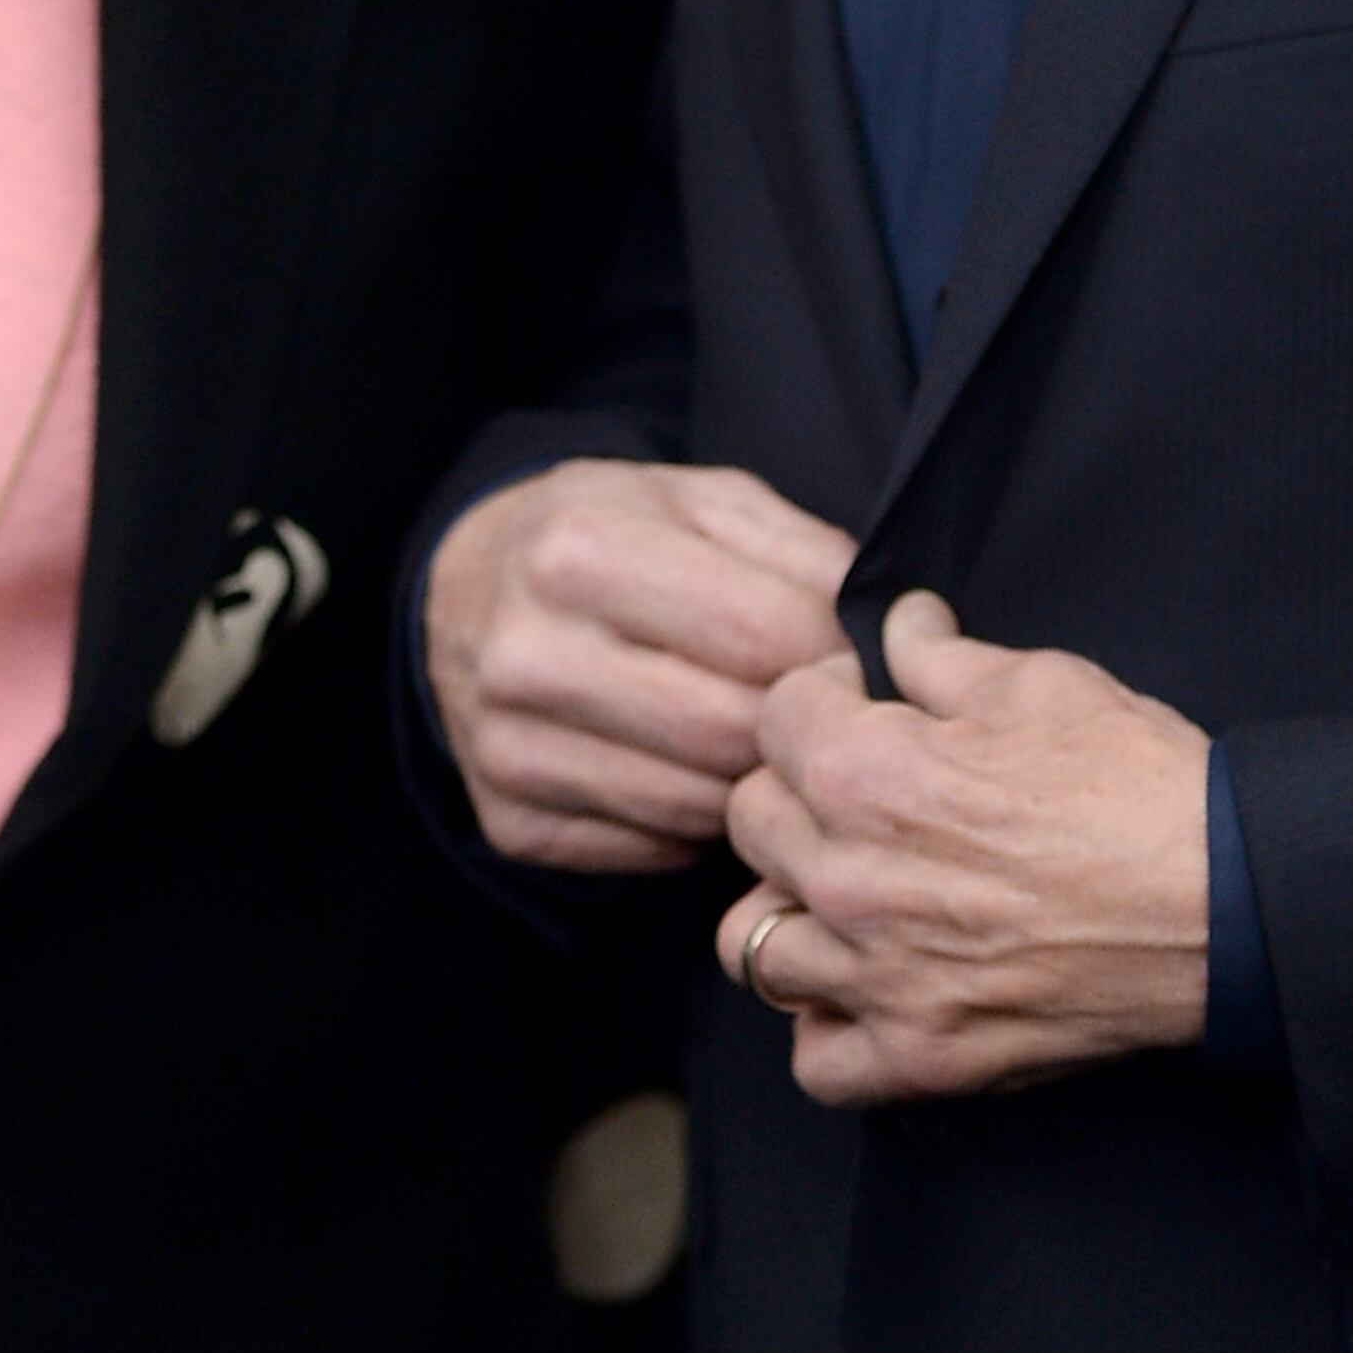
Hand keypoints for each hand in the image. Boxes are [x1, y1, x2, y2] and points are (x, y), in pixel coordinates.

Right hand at [428, 459, 858, 870]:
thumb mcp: (701, 502)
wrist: (468, 589)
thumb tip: (884, 631)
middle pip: (730, 730)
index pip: (762, 632)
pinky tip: (689, 770)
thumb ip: (801, 553)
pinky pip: (651, 850)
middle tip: (819, 710)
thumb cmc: (610, 537)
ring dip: (749, 780)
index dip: (836, 651)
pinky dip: (693, 823)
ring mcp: (508, 748)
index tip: (856, 656)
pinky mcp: (511, 823)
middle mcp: (527, 654)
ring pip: (696, 806)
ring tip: (757, 738)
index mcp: (578, 550)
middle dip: (796, 727)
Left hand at [723, 592, 1212, 1105]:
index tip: (865, 709)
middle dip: (797, 794)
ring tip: (845, 893)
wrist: (1229, 904)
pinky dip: (829, 1028)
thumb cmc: (1142, 786)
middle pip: (750, 821)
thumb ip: (941, 655)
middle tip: (865, 797)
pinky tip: (866, 988)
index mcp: (867, 771)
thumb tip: (898, 625)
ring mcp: (878, 978)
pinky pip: (816, 1060)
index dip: (824, 700)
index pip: (774, 716)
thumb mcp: (1043, 682)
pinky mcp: (922, 1056)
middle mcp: (850, 878)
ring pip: (752, 944)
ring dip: (790, 911)